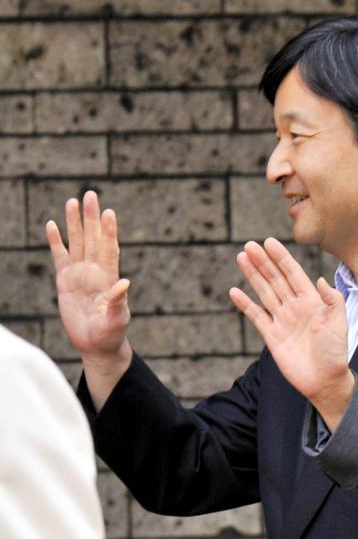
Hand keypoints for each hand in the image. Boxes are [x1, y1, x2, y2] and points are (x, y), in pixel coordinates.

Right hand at [45, 191, 131, 360]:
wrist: (97, 344)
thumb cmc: (111, 333)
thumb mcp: (117, 318)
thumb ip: (118, 301)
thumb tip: (125, 283)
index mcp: (109, 277)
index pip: (109, 249)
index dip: (109, 231)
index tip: (109, 212)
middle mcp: (95, 271)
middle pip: (93, 238)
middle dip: (91, 217)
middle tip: (90, 194)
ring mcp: (80, 274)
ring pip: (77, 243)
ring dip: (74, 223)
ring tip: (72, 201)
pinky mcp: (65, 281)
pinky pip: (60, 257)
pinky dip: (56, 241)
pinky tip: (52, 225)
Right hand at [232, 238, 354, 427]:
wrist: (326, 381)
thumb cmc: (335, 353)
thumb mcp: (339, 324)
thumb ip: (333, 301)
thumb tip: (321, 280)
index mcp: (312, 301)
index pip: (294, 274)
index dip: (282, 258)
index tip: (269, 242)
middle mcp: (295, 307)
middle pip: (276, 280)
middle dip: (263, 262)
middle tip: (249, 246)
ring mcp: (282, 321)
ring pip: (265, 293)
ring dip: (253, 276)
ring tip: (242, 258)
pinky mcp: (272, 337)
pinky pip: (256, 317)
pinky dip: (246, 305)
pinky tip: (235, 292)